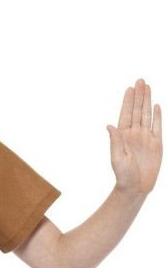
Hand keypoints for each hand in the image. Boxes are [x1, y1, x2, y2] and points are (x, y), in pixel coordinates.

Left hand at [107, 78, 161, 196]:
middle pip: (138, 110)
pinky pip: (157, 126)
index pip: (126, 114)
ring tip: (147, 87)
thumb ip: (115, 141)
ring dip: (147, 101)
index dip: (128, 101)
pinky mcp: (156, 143)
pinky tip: (156, 105)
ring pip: (147, 115)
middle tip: (140, 80)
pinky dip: (157, 116)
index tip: (129, 88)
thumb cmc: (123, 175)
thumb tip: (110, 125)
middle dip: (139, 95)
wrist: (136, 187)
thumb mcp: (117, 158)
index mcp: (123, 136)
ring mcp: (146, 137)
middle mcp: (135, 134)